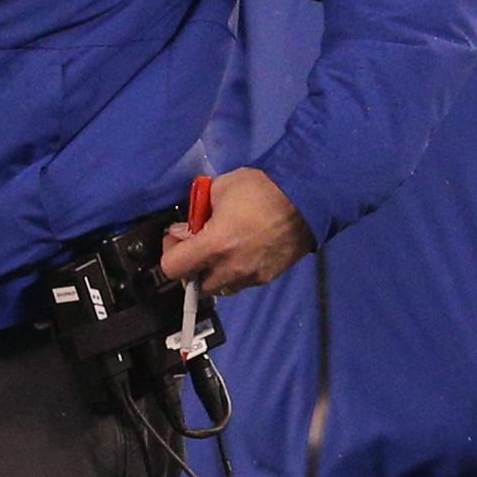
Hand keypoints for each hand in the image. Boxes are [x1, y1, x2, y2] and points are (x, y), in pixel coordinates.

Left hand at [157, 167, 313, 295]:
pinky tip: (241, 252)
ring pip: (218, 288)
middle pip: (194, 285)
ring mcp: (250, 277)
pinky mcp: (267, 278)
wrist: (307, 199)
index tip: (178, 236)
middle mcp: (230, 269)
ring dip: (212, 273)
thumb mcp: (219, 188)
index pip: (172, 268)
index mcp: (214, 245)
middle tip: (198, 244)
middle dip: (191, 266)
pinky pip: (240, 283)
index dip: (169, 251)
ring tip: (221, 250)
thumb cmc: (261, 190)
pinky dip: (233, 273)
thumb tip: (186, 228)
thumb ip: (197, 211)